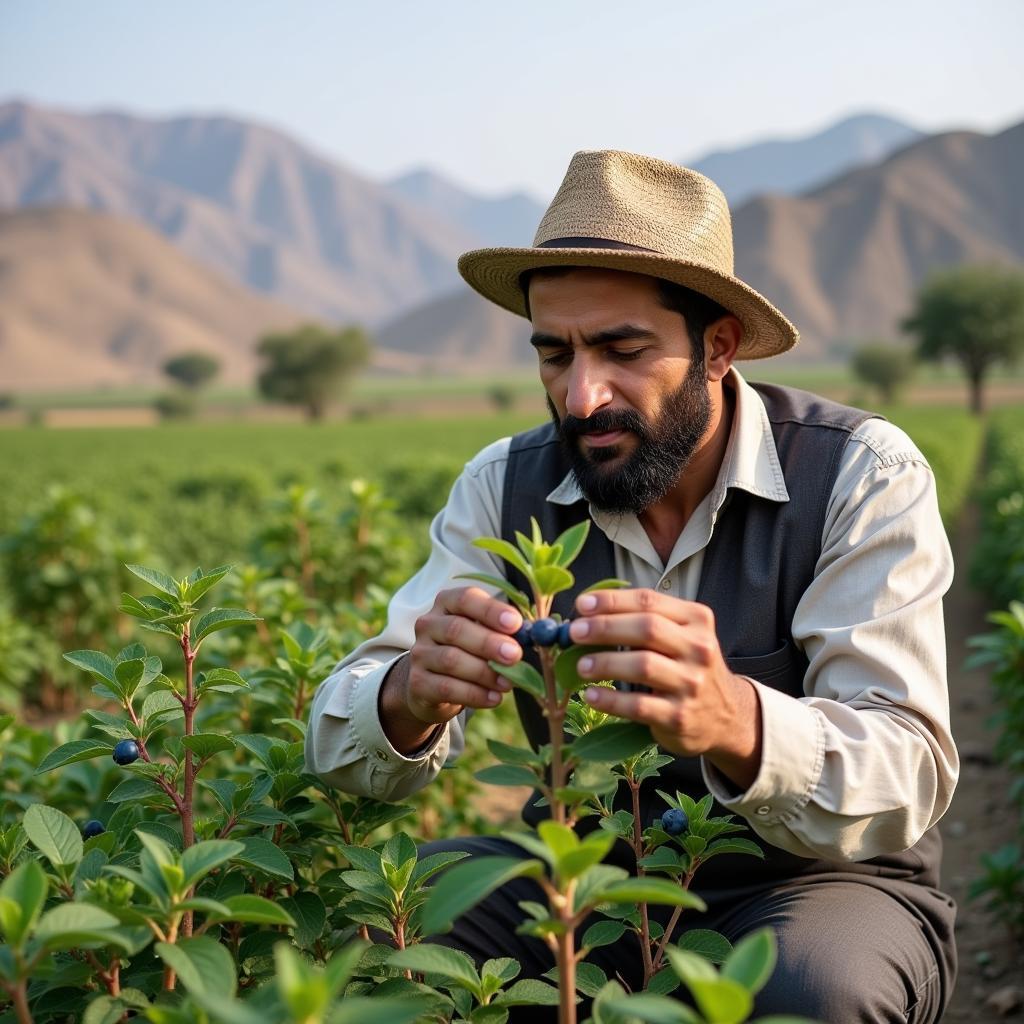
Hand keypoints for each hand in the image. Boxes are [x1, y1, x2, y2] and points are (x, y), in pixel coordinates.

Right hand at [380, 587, 523, 752]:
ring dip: (485, 673)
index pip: (465, 599)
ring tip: (508, 683)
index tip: (515, 623)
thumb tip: (534, 633)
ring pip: (451, 660)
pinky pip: (447, 688)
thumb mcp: (483, 633)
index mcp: (446, 603)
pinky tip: (495, 699)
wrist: (433, 685)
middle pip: (457, 629)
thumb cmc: (469, 651)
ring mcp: (420, 654)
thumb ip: (504, 630)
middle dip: (489, 643)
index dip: (490, 610)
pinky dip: (475, 695)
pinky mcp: (418, 683)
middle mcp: (428, 624)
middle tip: (514, 655)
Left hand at [569, 588, 761, 788]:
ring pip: (643, 666)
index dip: (612, 600)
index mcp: (697, 619)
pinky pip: (638, 706)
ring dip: (605, 663)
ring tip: (580, 665)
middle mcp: (699, 648)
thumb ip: (646, 619)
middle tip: (574, 632)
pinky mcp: (680, 717)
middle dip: (605, 627)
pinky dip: (610, 700)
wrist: (725, 716)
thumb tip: (587, 611)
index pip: (649, 600)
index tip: (582, 604)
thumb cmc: (688, 667)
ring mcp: (692, 684)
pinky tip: (591, 695)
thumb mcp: (682, 635)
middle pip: (646, 629)